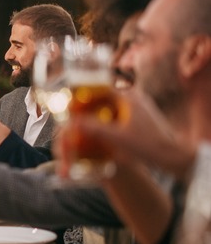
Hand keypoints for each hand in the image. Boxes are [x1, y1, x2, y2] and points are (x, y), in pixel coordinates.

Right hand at [54, 88, 193, 179]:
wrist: (173, 156)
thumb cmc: (148, 145)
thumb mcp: (117, 138)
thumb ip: (94, 128)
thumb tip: (71, 122)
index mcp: (128, 96)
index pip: (99, 87)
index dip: (81, 94)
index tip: (69, 104)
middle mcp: (133, 97)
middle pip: (102, 96)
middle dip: (86, 105)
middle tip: (73, 116)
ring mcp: (137, 107)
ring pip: (109, 105)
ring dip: (95, 113)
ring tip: (82, 124)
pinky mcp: (139, 117)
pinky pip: (116, 114)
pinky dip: (105, 120)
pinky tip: (97, 131)